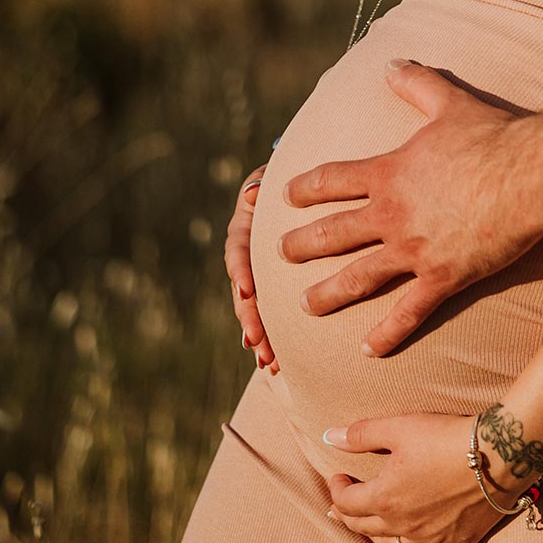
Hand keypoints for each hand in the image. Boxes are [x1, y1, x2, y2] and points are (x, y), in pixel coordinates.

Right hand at [223, 166, 276, 371]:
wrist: (304, 194)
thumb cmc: (290, 182)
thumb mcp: (274, 177)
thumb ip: (263, 185)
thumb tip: (252, 193)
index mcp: (244, 230)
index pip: (238, 251)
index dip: (241, 270)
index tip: (247, 290)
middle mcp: (247, 257)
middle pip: (243, 291)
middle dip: (249, 317)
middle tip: (256, 341)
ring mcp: (258, 277)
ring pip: (254, 311)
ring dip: (259, 336)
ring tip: (268, 362)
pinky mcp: (273, 292)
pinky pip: (271, 317)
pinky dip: (272, 340)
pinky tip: (276, 365)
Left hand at [279, 63, 542, 355]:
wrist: (530, 174)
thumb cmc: (493, 135)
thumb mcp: (449, 102)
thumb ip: (416, 83)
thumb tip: (391, 62)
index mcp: (389, 173)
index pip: (332, 180)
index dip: (306, 188)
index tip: (285, 195)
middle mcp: (391, 215)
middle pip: (333, 233)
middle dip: (302, 244)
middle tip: (280, 254)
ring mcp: (413, 250)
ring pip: (357, 278)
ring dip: (327, 294)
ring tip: (304, 306)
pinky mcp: (442, 278)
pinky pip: (407, 312)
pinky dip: (387, 334)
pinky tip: (366, 351)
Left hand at [322, 412, 506, 542]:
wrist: (498, 454)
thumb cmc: (447, 438)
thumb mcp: (400, 427)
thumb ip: (362, 434)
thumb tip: (330, 437)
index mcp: (384, 499)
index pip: (346, 504)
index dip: (336, 490)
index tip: (337, 478)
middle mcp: (403, 526)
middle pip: (364, 528)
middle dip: (348, 514)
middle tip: (343, 504)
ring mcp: (430, 539)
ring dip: (377, 535)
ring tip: (373, 524)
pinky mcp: (458, 542)